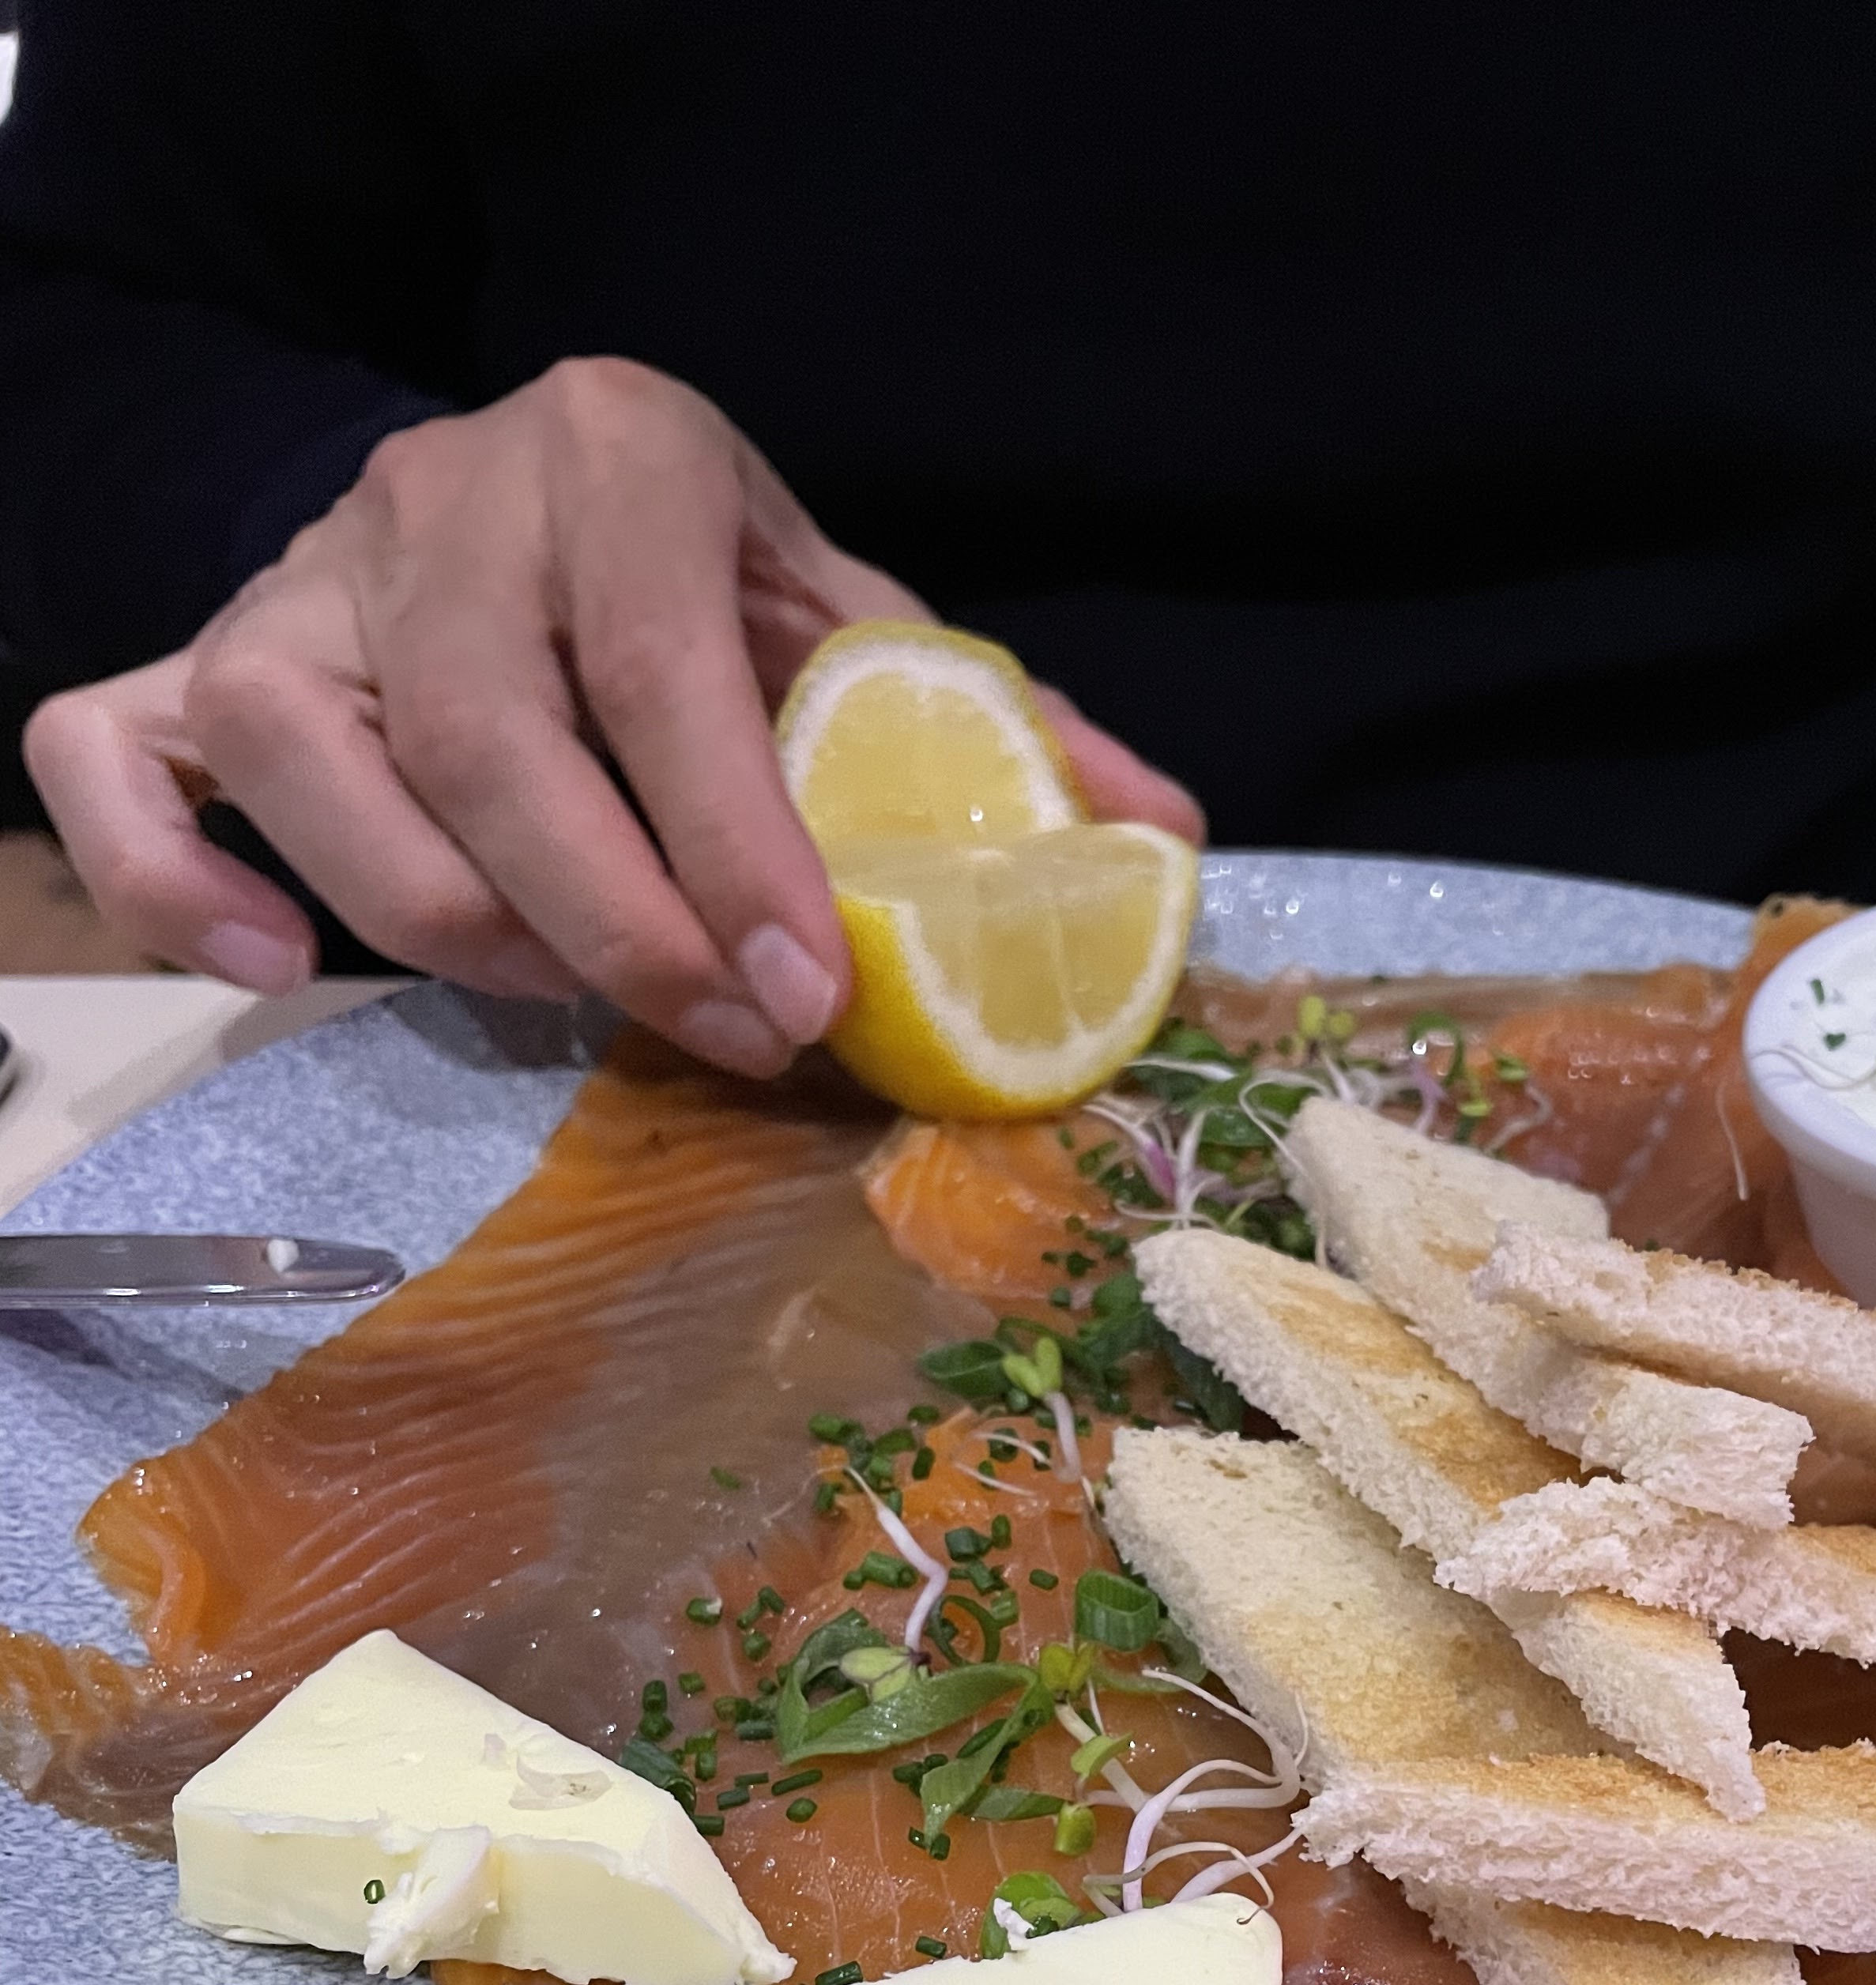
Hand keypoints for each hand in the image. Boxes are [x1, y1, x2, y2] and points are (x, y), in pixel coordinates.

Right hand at [22, 358, 1202, 1075]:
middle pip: (486, 739)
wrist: (521, 503)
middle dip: (621, 925)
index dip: (730, 842)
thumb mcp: (848, 620)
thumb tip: (1167, 845)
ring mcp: (294, 585)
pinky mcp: (192, 665)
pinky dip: (169, 879)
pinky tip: (281, 968)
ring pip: (311, 766)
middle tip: (733, 1040)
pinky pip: (110, 759)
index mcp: (616, 455)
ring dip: (455, 930)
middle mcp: (434, 499)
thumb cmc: (702, 593)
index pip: (657, 661)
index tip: (806, 992)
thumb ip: (995, 729)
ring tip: (581, 997)